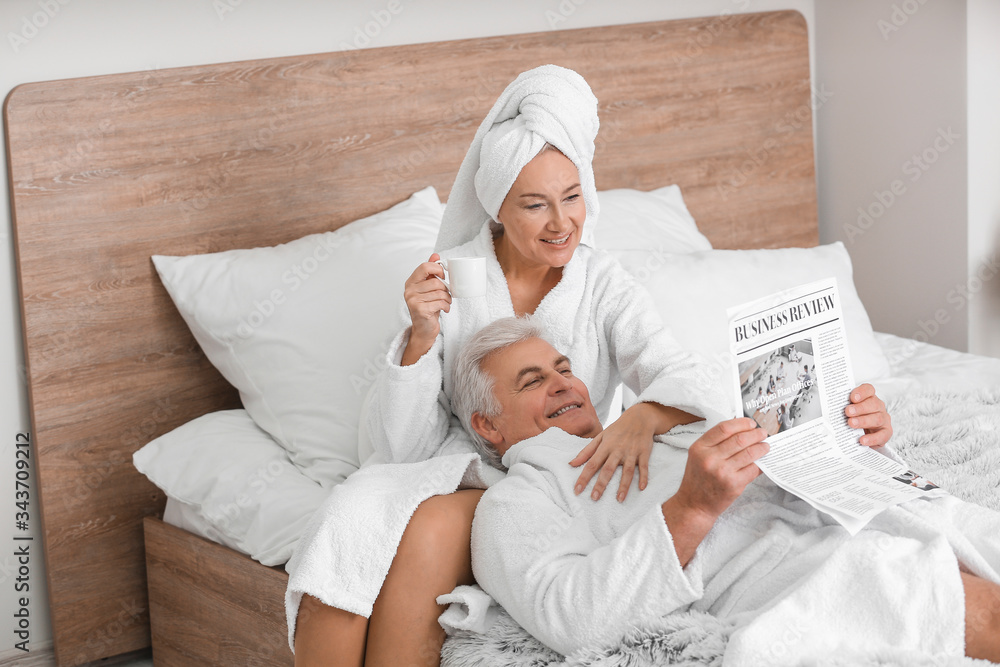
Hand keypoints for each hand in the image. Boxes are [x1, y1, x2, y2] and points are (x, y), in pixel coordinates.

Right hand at [400, 254, 450, 364]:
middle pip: (435, 282)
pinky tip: (444, 309)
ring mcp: (413, 301)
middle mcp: (409, 290)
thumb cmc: (428, 307)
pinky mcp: (420, 310)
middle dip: (445, 288)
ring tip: (446, 302)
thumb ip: (430, 271)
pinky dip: (446, 306)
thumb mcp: (428, 288)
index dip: (438, 269)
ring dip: (447, 298)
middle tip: (447, 294)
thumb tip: (435, 255)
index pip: (425, 267)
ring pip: (439, 292)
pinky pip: (440, 302)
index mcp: (411, 282)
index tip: (443, 276)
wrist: (424, 329)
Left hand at [569, 403, 657, 502]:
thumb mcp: (600, 437)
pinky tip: (641, 488)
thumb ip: (586, 451)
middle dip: (601, 484)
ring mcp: (631, 452)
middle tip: (594, 498)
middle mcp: (617, 450)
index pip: (591, 464)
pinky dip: (644, 477)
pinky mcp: (644, 453)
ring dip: (623, 485)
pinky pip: (644, 467)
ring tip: (619, 499)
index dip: (584, 477)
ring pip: (627, 471)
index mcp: (605, 446)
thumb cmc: (617, 429)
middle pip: (607, 469)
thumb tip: (571, 464)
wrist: (639, 417)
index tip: (577, 490)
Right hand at [661, 418, 767, 566]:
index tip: (750, 423)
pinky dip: (760, 464)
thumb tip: (740, 431)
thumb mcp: (698, 455)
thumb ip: (714, 443)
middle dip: (755, 434)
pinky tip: (761, 462)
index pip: (724, 428)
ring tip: (765, 446)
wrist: (694, 504)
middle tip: (762, 433)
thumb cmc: (697, 479)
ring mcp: (722, 472)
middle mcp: (710, 458)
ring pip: (749, 453)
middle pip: (740, 439)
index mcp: (700, 448)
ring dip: (761, 447)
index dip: (741, 423)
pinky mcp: (733, 484)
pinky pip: (753, 469)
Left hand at [845, 383, 891, 447]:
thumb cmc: (855, 419)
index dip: (861, 392)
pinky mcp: (886, 432)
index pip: (868, 390)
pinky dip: (872, 438)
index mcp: (868, 398)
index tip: (852, 398)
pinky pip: (882, 435)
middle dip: (860, 408)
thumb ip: (841, 409)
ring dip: (863, 421)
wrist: (864, 436)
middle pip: (873, 403)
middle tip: (848, 412)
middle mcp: (878, 407)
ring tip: (851, 424)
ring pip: (877, 418)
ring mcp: (883, 419)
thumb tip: (826, 412)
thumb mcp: (848, 412)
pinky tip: (862, 440)